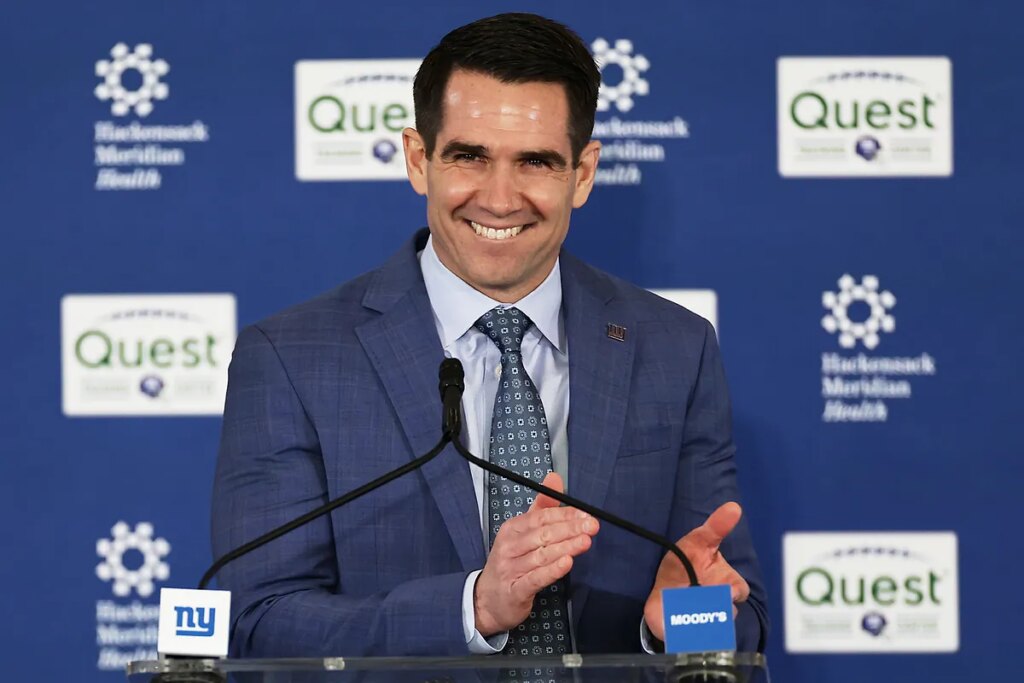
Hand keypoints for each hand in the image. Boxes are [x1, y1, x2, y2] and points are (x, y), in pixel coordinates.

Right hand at [474, 472, 598, 636]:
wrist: (487, 600)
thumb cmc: (510, 562)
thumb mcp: (522, 533)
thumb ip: (541, 507)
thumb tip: (555, 479)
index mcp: (511, 530)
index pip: (540, 518)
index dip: (564, 515)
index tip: (585, 514)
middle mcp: (509, 547)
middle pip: (542, 535)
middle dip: (569, 529)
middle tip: (591, 526)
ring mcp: (510, 569)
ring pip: (541, 555)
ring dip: (565, 547)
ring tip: (585, 541)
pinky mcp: (515, 591)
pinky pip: (535, 578)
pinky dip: (552, 571)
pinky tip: (567, 563)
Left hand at [643, 502, 750, 640]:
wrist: (661, 593)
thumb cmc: (683, 564)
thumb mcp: (697, 541)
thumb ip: (716, 527)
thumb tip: (734, 507)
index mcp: (727, 583)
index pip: (739, 590)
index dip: (733, 591)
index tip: (725, 592)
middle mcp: (722, 605)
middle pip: (726, 611)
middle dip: (708, 604)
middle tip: (693, 594)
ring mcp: (707, 622)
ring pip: (710, 626)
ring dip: (693, 614)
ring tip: (680, 604)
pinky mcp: (689, 638)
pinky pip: (692, 640)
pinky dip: (683, 631)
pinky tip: (675, 621)